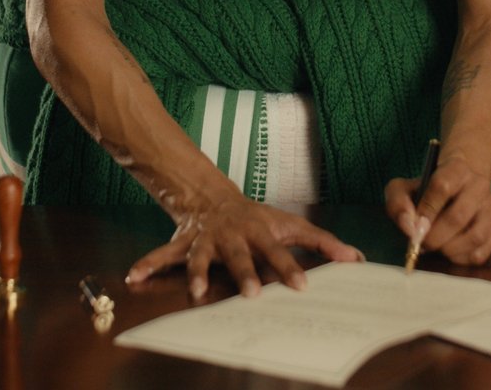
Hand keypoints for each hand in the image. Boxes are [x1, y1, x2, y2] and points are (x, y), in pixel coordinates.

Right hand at [126, 192, 363, 299]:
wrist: (215, 196)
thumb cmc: (259, 218)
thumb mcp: (291, 224)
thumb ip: (323, 243)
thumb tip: (357, 259)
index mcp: (259, 232)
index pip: (278, 251)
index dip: (290, 268)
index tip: (302, 287)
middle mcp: (232, 235)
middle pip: (239, 256)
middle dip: (245, 274)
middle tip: (253, 295)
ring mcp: (205, 239)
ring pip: (199, 257)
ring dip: (196, 273)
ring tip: (194, 292)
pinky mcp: (183, 244)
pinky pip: (162, 254)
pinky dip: (147, 265)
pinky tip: (133, 277)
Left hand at [384, 153, 490, 265]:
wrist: (459, 187)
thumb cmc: (427, 191)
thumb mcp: (404, 188)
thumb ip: (398, 203)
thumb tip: (410, 229)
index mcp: (456, 169)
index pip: (442, 187)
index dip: (426, 211)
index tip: (416, 227)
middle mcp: (479, 186)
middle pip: (458, 216)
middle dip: (435, 237)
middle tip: (423, 244)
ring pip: (475, 237)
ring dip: (450, 250)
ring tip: (438, 248)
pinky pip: (482, 252)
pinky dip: (462, 258)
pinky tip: (452, 252)